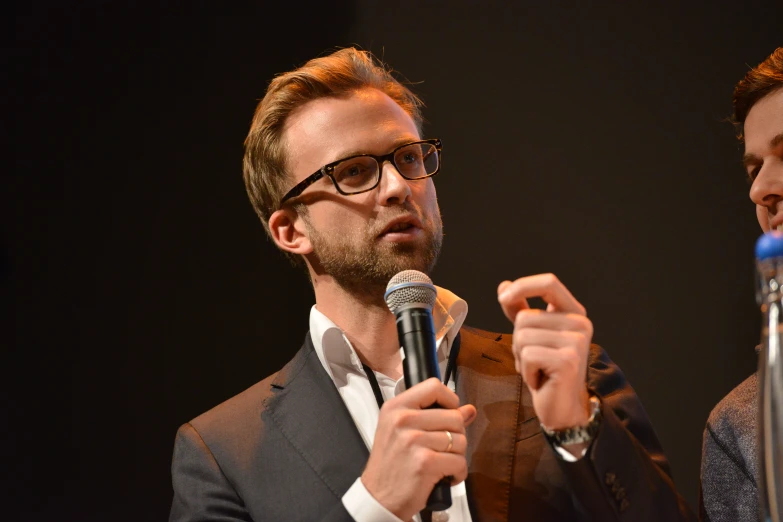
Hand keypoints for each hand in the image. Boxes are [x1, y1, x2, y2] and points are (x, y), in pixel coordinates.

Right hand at [361, 377, 476, 520]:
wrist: (379, 497)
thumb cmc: (391, 464)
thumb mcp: (402, 431)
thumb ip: (435, 416)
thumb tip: (469, 410)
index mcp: (396, 407)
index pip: (434, 386)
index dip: (450, 399)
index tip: (449, 413)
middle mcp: (403, 420)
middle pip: (454, 416)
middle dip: (456, 435)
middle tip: (442, 448)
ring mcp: (414, 441)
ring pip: (460, 440)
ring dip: (457, 456)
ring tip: (441, 462)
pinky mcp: (425, 462)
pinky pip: (459, 461)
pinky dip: (458, 473)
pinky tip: (444, 476)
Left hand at [497, 273, 592, 429]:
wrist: (562, 408)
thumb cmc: (546, 371)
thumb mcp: (532, 336)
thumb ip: (520, 310)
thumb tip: (504, 286)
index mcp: (573, 312)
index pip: (549, 282)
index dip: (523, 285)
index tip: (504, 297)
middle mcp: (580, 323)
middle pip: (525, 317)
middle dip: (518, 341)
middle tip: (535, 360)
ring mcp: (576, 342)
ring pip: (522, 337)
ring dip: (521, 358)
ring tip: (539, 370)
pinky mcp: (567, 360)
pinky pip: (526, 355)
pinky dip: (525, 371)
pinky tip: (540, 380)